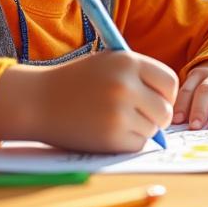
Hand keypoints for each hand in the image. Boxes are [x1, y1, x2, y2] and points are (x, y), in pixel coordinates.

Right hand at [0, 49, 177, 153]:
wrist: (36, 101)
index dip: (165, 94)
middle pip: (165, 110)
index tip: (155, 98)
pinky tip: (105, 131)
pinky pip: (136, 144)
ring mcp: (119, 113)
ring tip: (113, 120)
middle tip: (138, 115)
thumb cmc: (75, 81)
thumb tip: (170, 100)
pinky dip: (126, 142)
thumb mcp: (108, 63)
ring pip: (152, 129)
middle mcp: (127, 86)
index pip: (170, 82)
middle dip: (155, 116)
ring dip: (139, 129)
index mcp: (129, 62)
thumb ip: (139, 75)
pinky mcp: (110, 137)